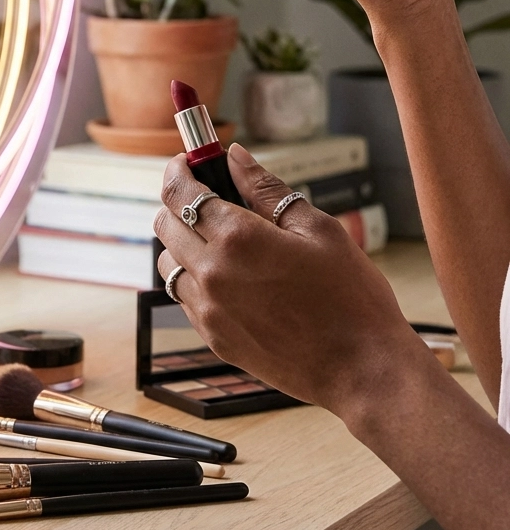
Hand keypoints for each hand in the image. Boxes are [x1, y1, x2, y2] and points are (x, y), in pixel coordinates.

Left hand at [154, 144, 427, 414]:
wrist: (364, 372)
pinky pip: (184, 296)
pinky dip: (194, 278)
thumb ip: (267, 189)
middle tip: (207, 197)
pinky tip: (229, 276)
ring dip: (182, 243)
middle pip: (164, 223)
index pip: (180, 192)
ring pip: (168, 262)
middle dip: (178, 202)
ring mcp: (209, 310)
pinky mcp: (213, 337)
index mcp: (237, 239)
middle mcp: (213, 273)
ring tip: (218, 240)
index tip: (187, 162)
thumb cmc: (351, 298)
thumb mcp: (318, 230)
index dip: (178, 170)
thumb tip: (235, 157)